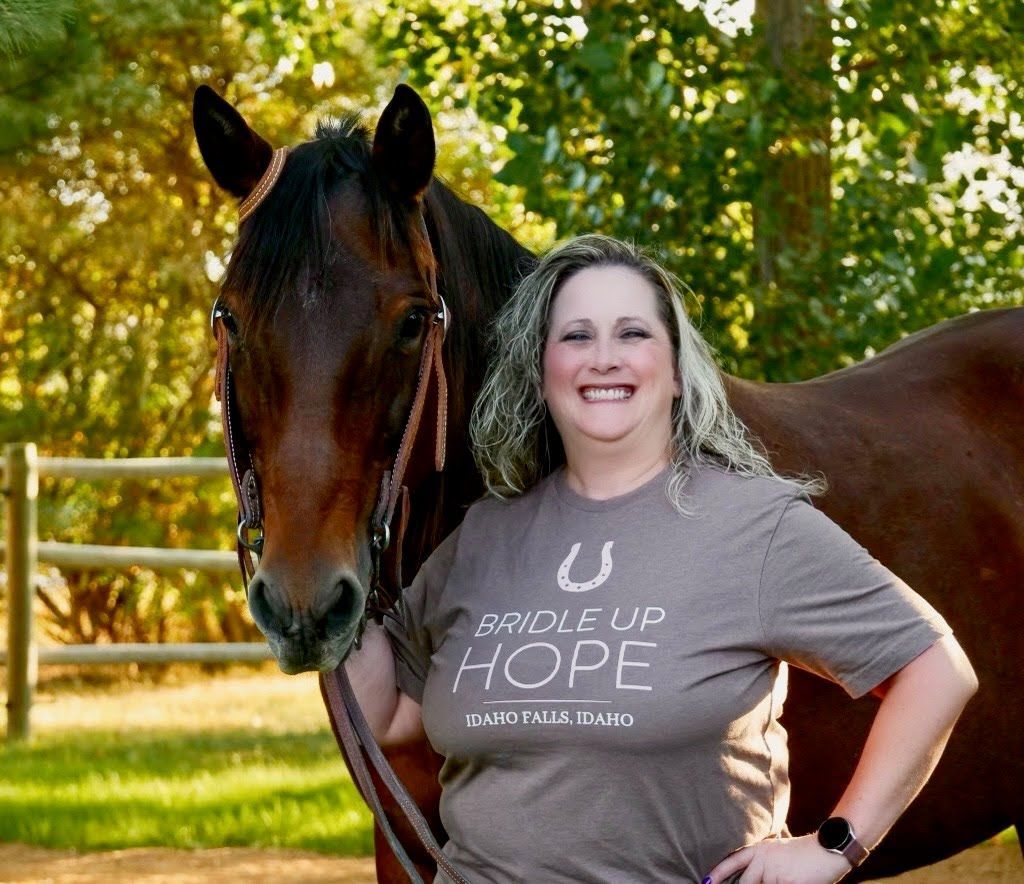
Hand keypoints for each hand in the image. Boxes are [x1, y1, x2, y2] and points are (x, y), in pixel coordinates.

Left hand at [703, 832, 853, 883]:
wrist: (827, 849)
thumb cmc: (805, 853)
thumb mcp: (779, 851)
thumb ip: (764, 862)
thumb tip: (752, 876)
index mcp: (760, 850)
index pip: (733, 861)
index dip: (719, 873)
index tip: (706, 881)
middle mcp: (763, 859)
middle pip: (746, 883)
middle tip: (754, 882)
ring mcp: (774, 872)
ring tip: (787, 876)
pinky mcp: (786, 882)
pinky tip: (793, 881)